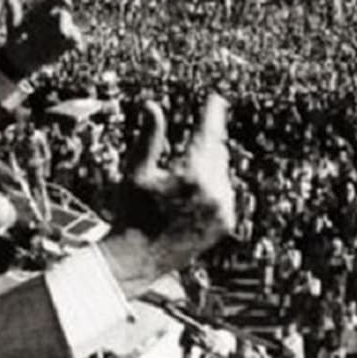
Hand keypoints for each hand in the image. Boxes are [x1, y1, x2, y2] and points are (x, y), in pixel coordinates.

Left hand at [0, 0, 82, 78]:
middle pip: (65, 14)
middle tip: (62, 33)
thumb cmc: (15, 37)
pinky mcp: (64, 43)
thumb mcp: (13, 23)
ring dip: (72, 34)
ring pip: (72, 28)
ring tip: (71, 42)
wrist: (18, 59)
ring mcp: (60, 30)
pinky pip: (74, 40)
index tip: (66, 5)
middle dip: (65, 22)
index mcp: (42, 9)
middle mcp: (53, 18)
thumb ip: (11, 7)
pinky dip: (77, 43)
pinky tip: (77, 49)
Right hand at [101, 95, 234, 298]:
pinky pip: (225, 193)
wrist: (137, 259)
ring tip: (182, 176)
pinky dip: (214, 186)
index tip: (216, 99)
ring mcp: (223, 209)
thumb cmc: (131, 212)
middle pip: (216, 152)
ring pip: (222, 172)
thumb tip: (152, 105)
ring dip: (208, 165)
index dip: (212, 114)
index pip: (208, 134)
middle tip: (191, 139)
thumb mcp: (135, 171)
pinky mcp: (225, 223)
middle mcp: (214, 192)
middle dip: (206, 141)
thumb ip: (149, 137)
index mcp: (193, 175)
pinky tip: (192, 193)